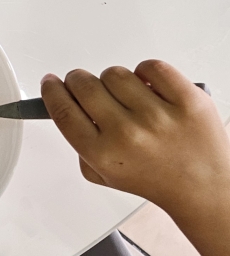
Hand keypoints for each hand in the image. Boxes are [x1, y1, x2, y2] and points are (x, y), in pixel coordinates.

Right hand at [40, 61, 229, 255]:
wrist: (204, 188)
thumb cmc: (158, 180)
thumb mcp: (105, 175)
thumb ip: (82, 145)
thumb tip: (67, 105)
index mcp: (104, 155)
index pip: (63, 109)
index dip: (52, 91)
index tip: (51, 83)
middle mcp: (128, 134)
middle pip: (84, 84)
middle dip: (79, 81)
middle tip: (86, 85)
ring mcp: (159, 115)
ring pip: (115, 73)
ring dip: (115, 81)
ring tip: (128, 97)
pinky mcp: (187, 99)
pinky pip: (152, 66)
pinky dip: (147, 72)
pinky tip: (149, 89)